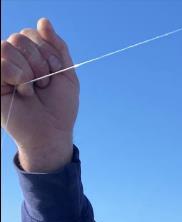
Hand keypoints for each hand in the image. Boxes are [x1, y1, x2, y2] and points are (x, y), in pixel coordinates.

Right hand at [1, 18, 78, 170]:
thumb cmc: (60, 108)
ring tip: (31, 90)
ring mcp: (1, 70)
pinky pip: (0, 61)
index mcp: (30, 55)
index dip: (48, 54)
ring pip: (8, 46)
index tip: (55, 75)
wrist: (52, 133)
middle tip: (42, 85)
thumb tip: (43, 21)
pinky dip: (16, 76)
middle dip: (39, 63)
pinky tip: (22, 92)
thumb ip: (58, 46)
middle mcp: (13, 60)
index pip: (33, 34)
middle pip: (20, 37)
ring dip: (28, 71)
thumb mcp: (67, 74)